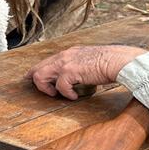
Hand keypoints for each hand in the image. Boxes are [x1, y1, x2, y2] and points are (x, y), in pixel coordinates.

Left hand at [26, 45, 146, 99]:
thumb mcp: (91, 61)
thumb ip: (80, 67)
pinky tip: (75, 96)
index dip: (36, 71)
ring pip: (41, 76)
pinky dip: (66, 94)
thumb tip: (77, 78)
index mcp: (69, 53)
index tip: (31, 79)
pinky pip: (60, 86)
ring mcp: (66, 62)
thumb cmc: (110, 63)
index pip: (46, 61)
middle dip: (37, 82)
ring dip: (47, 89)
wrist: (118, 61)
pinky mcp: (70, 71)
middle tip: (47, 93)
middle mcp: (64, 56)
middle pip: (38, 68)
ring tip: (58, 94)